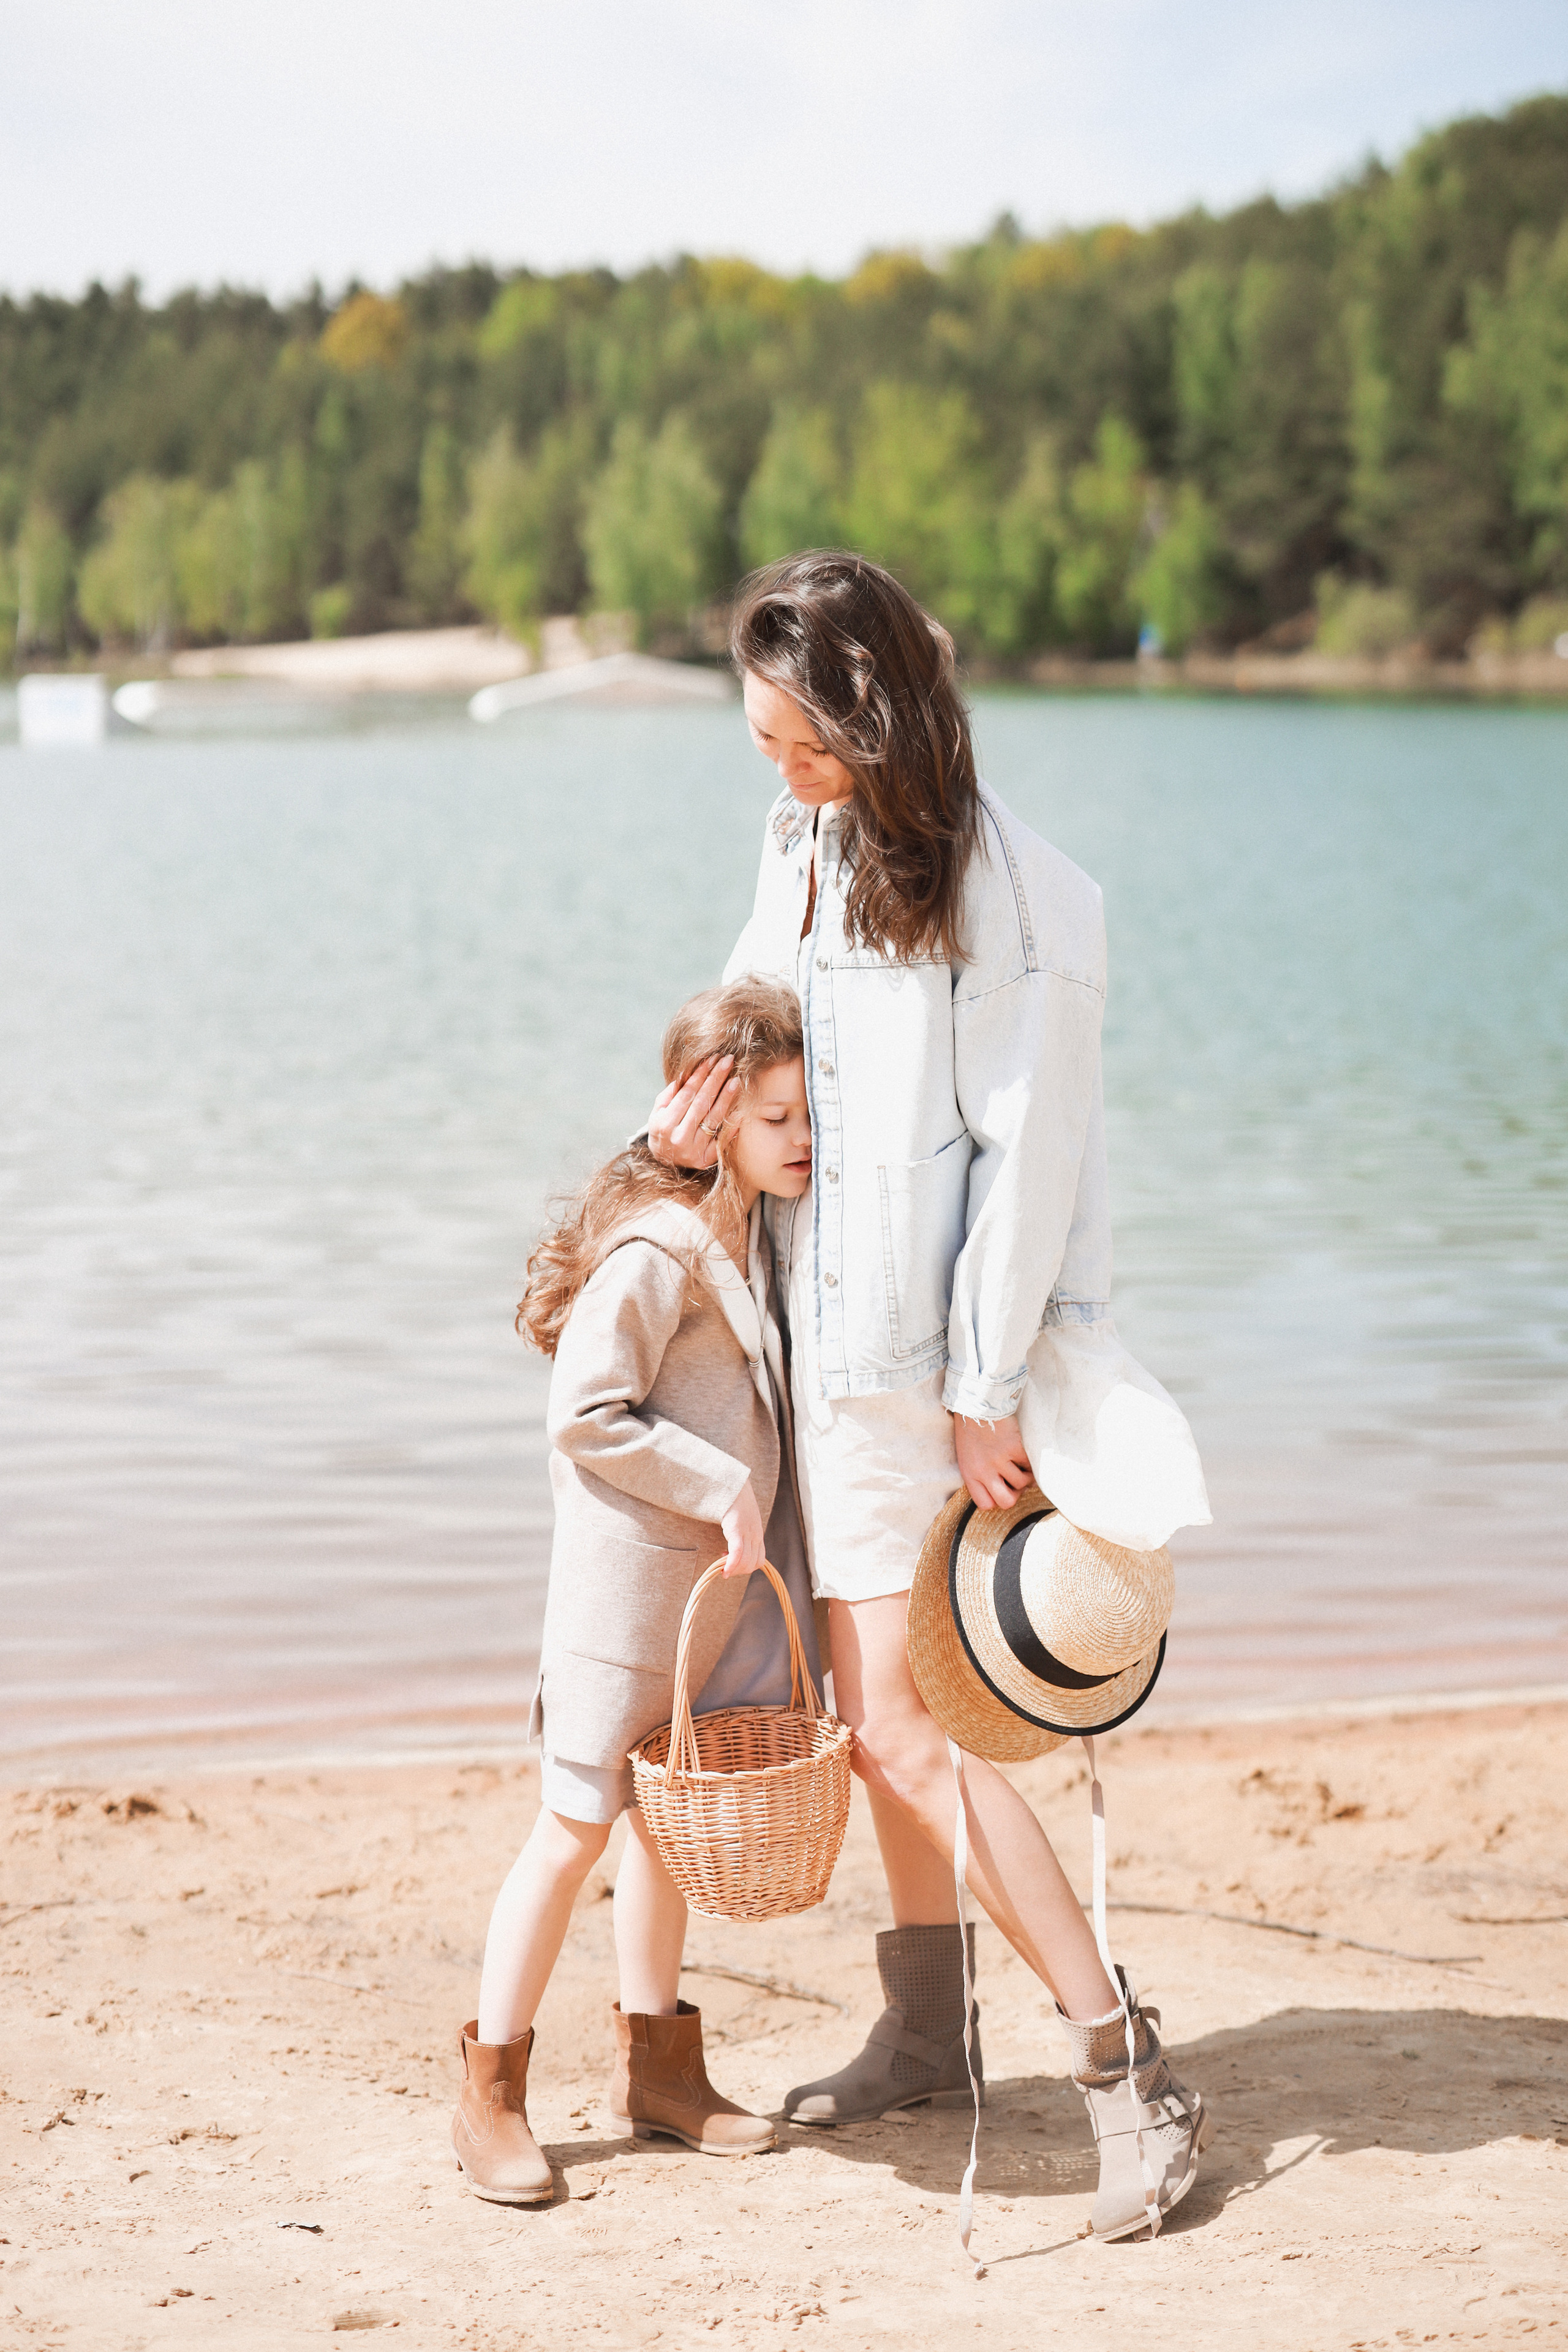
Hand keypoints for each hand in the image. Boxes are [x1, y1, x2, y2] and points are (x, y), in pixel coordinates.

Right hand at [647, 1054, 739, 1169]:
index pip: (686, 1094)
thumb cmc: (662, 1129)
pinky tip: (740, 1108)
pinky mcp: (706, 1160)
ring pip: (714, 1119)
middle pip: (702, 1103)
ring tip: (736, 1080)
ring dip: (727, 1097)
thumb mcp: (658, 1112)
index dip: (700, 1075)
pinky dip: (732, 1123)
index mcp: (664, 1124)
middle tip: (728, 1061)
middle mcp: (679, 1138)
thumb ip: (670, 1094)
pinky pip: (722, 1139)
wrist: (664, 1162)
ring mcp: (693, 1150)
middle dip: (716, 1079)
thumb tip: (686, 1073)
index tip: (712, 1059)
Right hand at [720, 1480, 764, 1576]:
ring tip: (722, 1565)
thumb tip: (732, 1546)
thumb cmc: (734, 1500)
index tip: (733, 1563)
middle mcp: (755, 1534)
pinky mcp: (737, 1528)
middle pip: (753, 1564)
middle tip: (725, 1566)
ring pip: (745, 1561)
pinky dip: (731, 1564)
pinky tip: (723, 1568)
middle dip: (739, 1571)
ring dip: (733, 1569)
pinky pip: (737, 1553)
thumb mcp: (743, 1519)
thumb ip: (742, 1532)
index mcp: (757, 1533)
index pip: (759, 1560)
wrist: (733, 1483)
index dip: (746, 1567)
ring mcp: (748, 1532)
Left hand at [953, 1413, 1033, 1512]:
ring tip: (1019, 1464)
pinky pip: (1029, 1465)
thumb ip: (980, 1476)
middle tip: (1015, 1483)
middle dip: (1015, 1495)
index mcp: (970, 1474)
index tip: (1000, 1489)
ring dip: (1024, 1476)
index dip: (996, 1499)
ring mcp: (1000, 1459)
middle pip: (1007, 1502)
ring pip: (1022, 1483)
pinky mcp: (1015, 1448)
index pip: (986, 1504)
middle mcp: (985, 1470)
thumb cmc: (971, 1432)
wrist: (978, 1404)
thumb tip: (1003, 1490)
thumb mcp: (967, 1458)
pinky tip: (1022, 1453)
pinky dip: (1029, 1462)